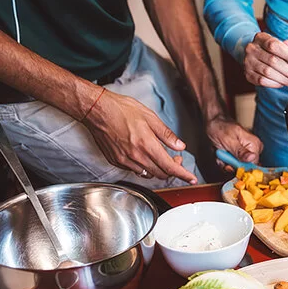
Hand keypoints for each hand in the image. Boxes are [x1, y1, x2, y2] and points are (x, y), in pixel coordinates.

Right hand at [83, 90, 197, 182]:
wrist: (96, 110)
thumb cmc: (121, 110)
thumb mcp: (150, 117)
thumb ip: (167, 135)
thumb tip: (180, 146)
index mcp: (147, 145)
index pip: (170, 167)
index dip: (183, 175)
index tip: (191, 179)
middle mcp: (136, 156)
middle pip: (161, 174)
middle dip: (172, 169)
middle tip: (175, 159)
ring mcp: (124, 161)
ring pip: (148, 174)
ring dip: (158, 169)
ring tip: (159, 156)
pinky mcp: (116, 161)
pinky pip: (134, 171)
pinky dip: (143, 167)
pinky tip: (143, 156)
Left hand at [206, 114, 262, 165]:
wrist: (212, 122)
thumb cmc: (220, 127)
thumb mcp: (229, 140)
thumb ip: (240, 151)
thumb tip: (252, 158)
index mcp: (254, 145)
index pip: (253, 165)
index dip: (240, 167)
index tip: (229, 165)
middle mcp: (252, 150)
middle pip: (244, 168)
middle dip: (230, 164)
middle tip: (222, 155)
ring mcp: (245, 153)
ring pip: (235, 168)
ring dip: (224, 162)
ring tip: (220, 153)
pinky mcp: (238, 156)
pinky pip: (231, 165)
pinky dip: (223, 162)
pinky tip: (220, 154)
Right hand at [243, 32, 287, 87]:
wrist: (253, 55)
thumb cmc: (268, 50)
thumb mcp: (276, 44)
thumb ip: (285, 47)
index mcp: (260, 38)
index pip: (274, 45)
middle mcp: (252, 49)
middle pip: (272, 60)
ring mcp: (248, 62)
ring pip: (268, 72)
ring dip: (283, 79)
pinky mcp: (248, 74)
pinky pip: (262, 81)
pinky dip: (275, 84)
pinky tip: (282, 83)